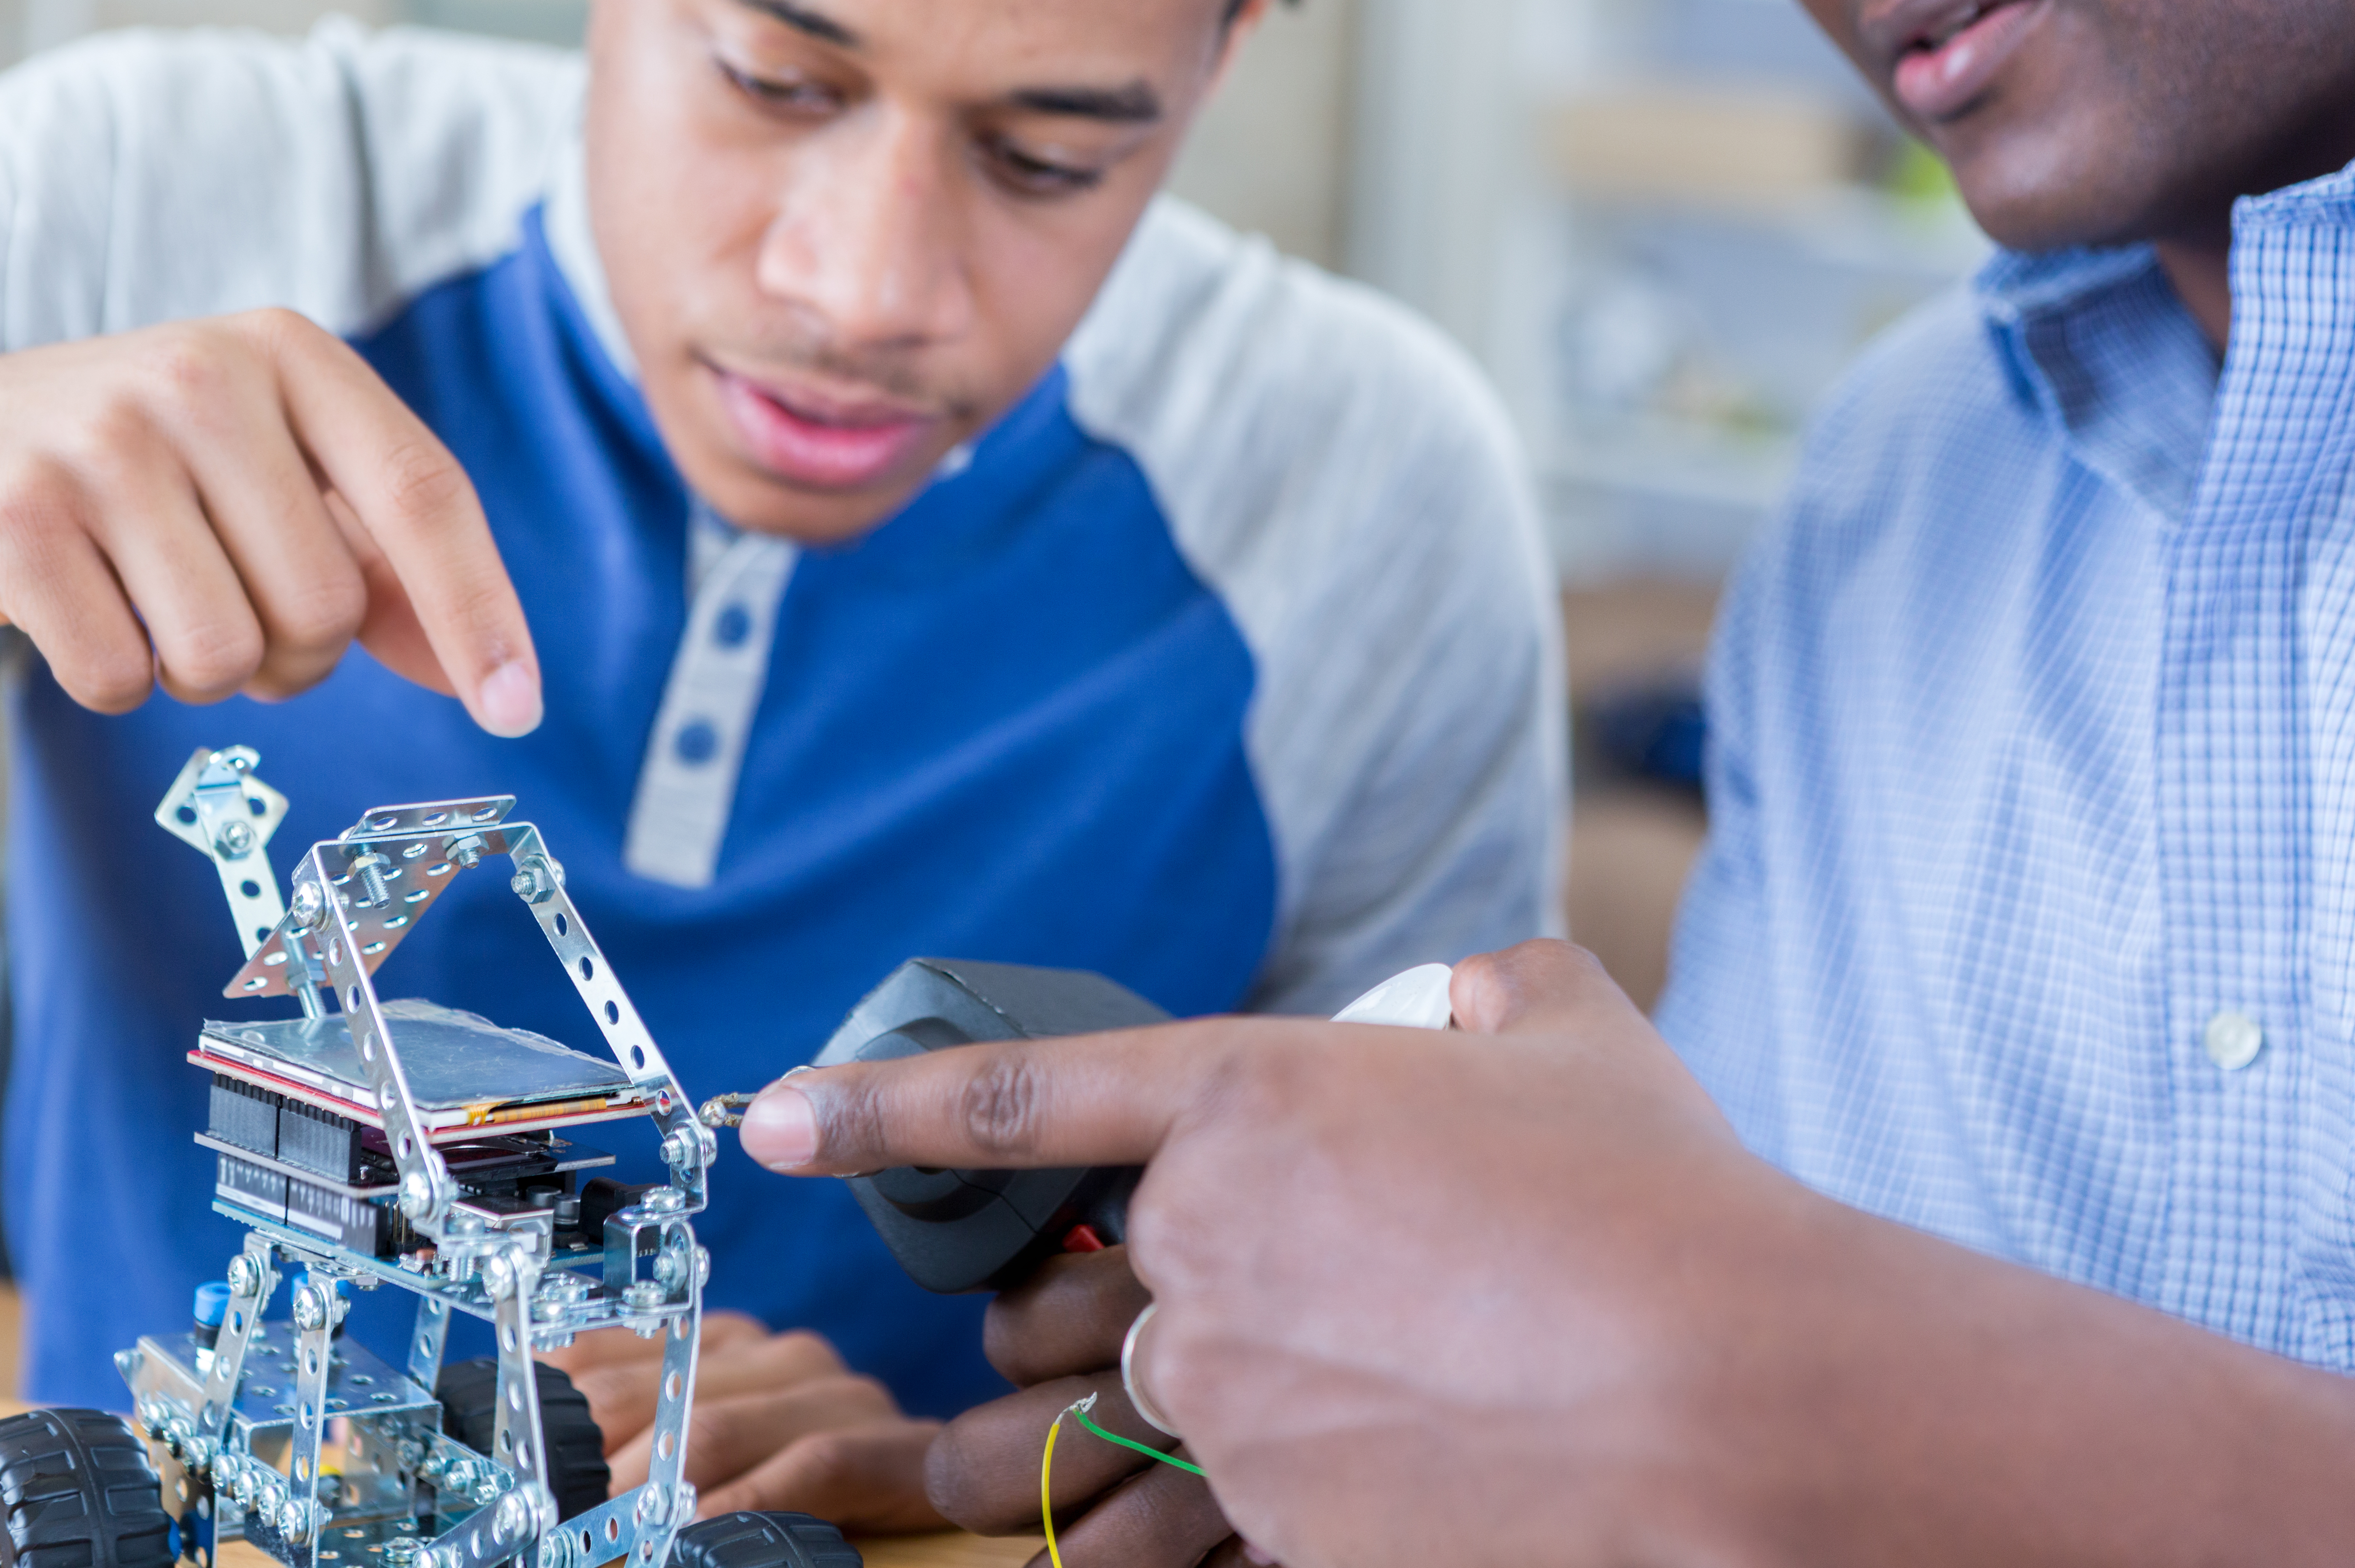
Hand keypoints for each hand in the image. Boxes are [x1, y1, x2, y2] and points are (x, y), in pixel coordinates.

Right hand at [0, 313, 540, 731]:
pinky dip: (115, 679)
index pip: (423, 494)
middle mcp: (199, 376)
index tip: (517, 710)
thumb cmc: (149, 468)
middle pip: (327, 605)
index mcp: (289, 355)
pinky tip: (83, 608)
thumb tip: (494, 681)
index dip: (480, 613)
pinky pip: (122, 679)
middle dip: (295, 652)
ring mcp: (99, 442)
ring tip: (155, 601)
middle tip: (231, 604)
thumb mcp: (276, 472)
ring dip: (204, 672)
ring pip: (229, 657)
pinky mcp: (12, 519)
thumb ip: (389, 568)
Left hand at [541, 1310, 946, 1532]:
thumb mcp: (699, 1461)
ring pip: (715, 1426)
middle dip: (582, 1471)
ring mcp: (837, 1392)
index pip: (605, 1358)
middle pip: (648, 1391)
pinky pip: (809, 1468)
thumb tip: (523, 1471)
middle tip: (541, 1526)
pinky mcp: (893, 1443)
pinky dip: (745, 1511)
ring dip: (644, 1500)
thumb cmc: (791, 1494)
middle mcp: (776, 1354)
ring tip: (603, 1541)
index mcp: (720, 1344)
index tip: (503, 1480)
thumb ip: (631, 1446)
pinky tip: (702, 1543)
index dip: (545, 1422)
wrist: (935, 1514)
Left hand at [739, 941, 2354, 1567]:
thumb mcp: (1572, 1036)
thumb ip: (1492, 995)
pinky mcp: (1277, 1517)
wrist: (1737, 1389)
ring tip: (1419, 1373)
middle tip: (1345, 1286)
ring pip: (1194, 1391)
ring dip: (1275, 1381)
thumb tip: (1477, 1000)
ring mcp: (1232, 1395)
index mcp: (1251, 1104)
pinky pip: (1256, 1492)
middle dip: (1197, 1282)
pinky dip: (1333, 1464)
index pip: (1014, 1099)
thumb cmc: (1656, 1198)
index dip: (878, 1105)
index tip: (773, 1118)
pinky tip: (1450, 1441)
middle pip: (1131, 1280)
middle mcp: (1208, 1250)